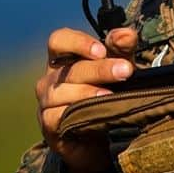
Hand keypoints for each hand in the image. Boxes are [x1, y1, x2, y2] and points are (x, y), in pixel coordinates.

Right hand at [36, 25, 137, 172]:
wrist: (102, 138)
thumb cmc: (107, 93)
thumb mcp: (117, 67)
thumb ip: (122, 49)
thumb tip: (127, 34)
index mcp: (63, 57)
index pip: (59, 40)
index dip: (79, 43)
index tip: (102, 50)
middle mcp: (50, 77)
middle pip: (69, 68)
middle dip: (99, 69)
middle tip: (125, 71)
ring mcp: (46, 101)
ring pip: (61, 91)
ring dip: (88, 92)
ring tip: (110, 96)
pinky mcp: (48, 125)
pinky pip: (55, 116)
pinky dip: (74, 113)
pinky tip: (93, 114)